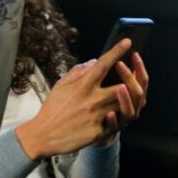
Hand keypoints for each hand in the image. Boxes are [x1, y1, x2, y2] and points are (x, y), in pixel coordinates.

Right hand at [15, 39, 133, 159]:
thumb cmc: (52, 108)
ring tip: (127, 97)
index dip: (116, 52)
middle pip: (121, 87)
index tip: (127, 42)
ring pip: (121, 105)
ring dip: (126, 100)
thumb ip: (79, 71)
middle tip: (135, 77)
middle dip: (130, 82)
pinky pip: (114, 123)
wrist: (43, 135)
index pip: (103, 64)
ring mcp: (95, 116)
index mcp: (82, 85)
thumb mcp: (61, 85)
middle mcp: (91, 99)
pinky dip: (117, 118)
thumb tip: (94, 62)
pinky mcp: (97, 131)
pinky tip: (115, 116)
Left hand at [92, 51, 149, 146]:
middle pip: (139, 93)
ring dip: (126, 98)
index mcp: (131, 95)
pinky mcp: (110, 131)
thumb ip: (99, 74)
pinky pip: (114, 127)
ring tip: (120, 87)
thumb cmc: (96, 105)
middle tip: (120, 64)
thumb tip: (95, 60)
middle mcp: (131, 107)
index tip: (134, 54)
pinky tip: (109, 113)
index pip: (141, 79)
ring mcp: (122, 120)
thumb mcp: (98, 88)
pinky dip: (113, 120)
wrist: (88, 131)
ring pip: (131, 111)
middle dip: (131, 78)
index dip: (139, 67)